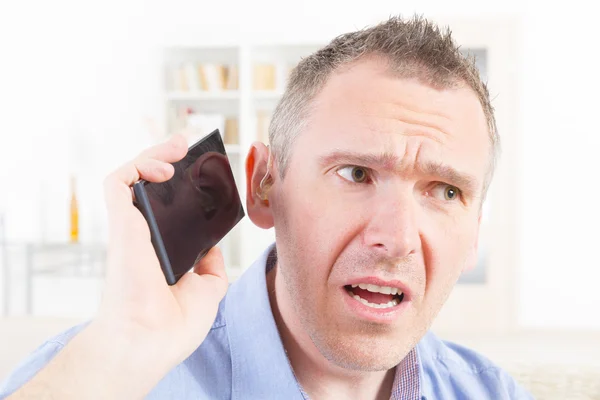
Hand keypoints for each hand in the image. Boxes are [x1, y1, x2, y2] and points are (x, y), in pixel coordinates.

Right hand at [7, 135, 228, 399]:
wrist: (151, 340)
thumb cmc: (173, 325)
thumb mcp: (208, 290)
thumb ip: (211, 267)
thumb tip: (211, 249)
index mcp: (162, 250)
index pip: (167, 207)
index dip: (180, 186)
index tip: (200, 170)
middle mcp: (143, 235)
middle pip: (148, 185)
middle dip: (164, 158)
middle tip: (184, 145)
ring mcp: (131, 227)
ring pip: (131, 176)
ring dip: (153, 154)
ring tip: (177, 146)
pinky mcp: (121, 223)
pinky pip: (117, 183)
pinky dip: (138, 166)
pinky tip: (165, 168)